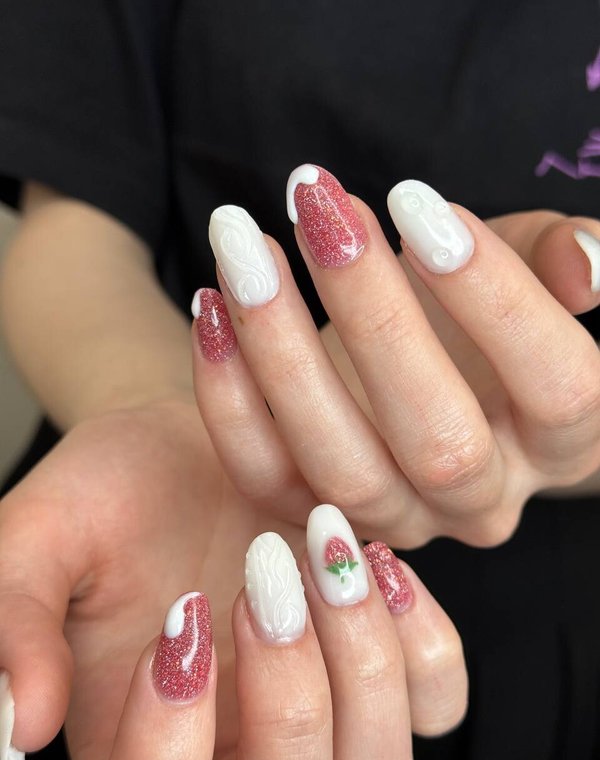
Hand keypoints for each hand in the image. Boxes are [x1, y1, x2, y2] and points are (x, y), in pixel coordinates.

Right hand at [0, 401, 465, 759]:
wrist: (192, 445)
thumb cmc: (112, 492)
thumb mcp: (40, 535)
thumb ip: (15, 620)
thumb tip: (16, 723)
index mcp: (136, 757)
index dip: (170, 748)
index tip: (180, 617)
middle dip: (290, 697)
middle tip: (266, 568)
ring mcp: (320, 726)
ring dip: (361, 661)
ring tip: (323, 546)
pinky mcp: (383, 674)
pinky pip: (439, 705)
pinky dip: (420, 641)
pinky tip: (376, 565)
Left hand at [192, 166, 599, 546]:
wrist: (417, 369)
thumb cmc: (476, 311)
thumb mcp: (529, 267)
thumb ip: (560, 257)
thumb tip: (587, 271)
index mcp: (562, 442)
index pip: (560, 388)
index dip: (495, 298)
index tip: (416, 200)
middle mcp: (482, 500)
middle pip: (441, 441)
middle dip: (374, 315)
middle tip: (319, 208)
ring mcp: (395, 521)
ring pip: (342, 467)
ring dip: (282, 351)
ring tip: (242, 247)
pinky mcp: (314, 515)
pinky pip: (267, 476)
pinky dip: (229, 398)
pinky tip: (209, 308)